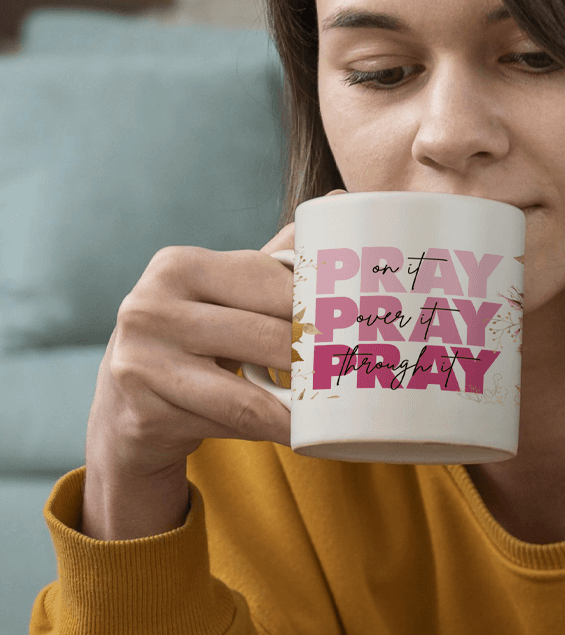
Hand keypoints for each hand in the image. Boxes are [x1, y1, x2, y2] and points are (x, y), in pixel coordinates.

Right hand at [81, 191, 346, 539]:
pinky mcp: (145, 413)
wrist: (128, 402)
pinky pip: (230, 424)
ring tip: (347, 408)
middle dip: (320, 358)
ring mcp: (142, 363)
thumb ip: (276, 259)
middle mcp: (151, 308)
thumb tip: (338, 200)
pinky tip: (306, 434)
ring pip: (249, 390)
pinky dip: (274, 430)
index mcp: (179, 266)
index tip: (365, 321)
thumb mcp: (225, 292)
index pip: (270, 282)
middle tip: (364, 369)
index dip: (323, 304)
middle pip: (266, 337)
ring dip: (304, 405)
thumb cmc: (196, 336)